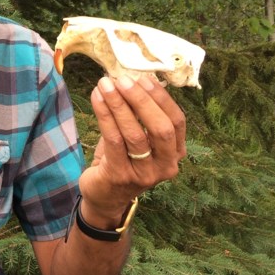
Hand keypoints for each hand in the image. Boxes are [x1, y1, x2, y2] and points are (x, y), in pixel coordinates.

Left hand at [78, 74, 185, 225]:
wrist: (104, 196)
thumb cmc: (122, 159)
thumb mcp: (138, 139)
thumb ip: (140, 115)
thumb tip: (133, 79)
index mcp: (175, 153)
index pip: (177, 122)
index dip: (161, 98)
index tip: (143, 79)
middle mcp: (165, 166)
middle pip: (160, 128)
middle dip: (141, 100)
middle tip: (122, 80)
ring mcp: (144, 174)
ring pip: (134, 134)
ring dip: (118, 105)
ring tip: (105, 85)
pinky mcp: (120, 176)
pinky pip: (113, 140)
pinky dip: (104, 115)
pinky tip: (97, 99)